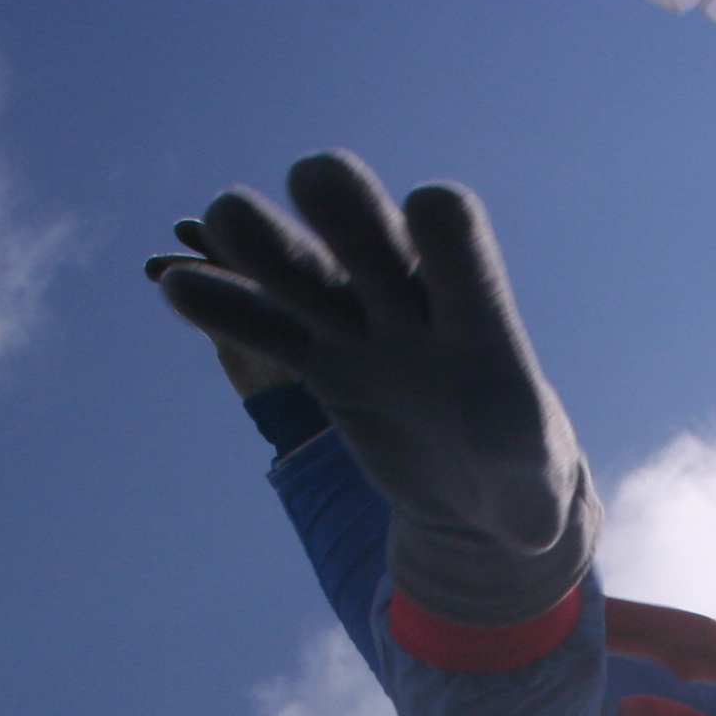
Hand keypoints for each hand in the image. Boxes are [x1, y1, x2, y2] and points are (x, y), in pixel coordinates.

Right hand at [157, 151, 597, 625]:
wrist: (481, 490)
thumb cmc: (522, 485)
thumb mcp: (538, 500)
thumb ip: (535, 499)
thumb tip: (535, 527)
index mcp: (477, 322)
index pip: (459, 242)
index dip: (440, 227)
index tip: (429, 210)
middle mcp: (413, 305)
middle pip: (370, 230)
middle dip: (343, 206)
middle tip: (313, 188)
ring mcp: (360, 327)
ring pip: (301, 267)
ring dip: (260, 238)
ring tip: (220, 229)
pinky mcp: (320, 358)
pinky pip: (263, 325)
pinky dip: (222, 304)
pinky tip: (177, 289)